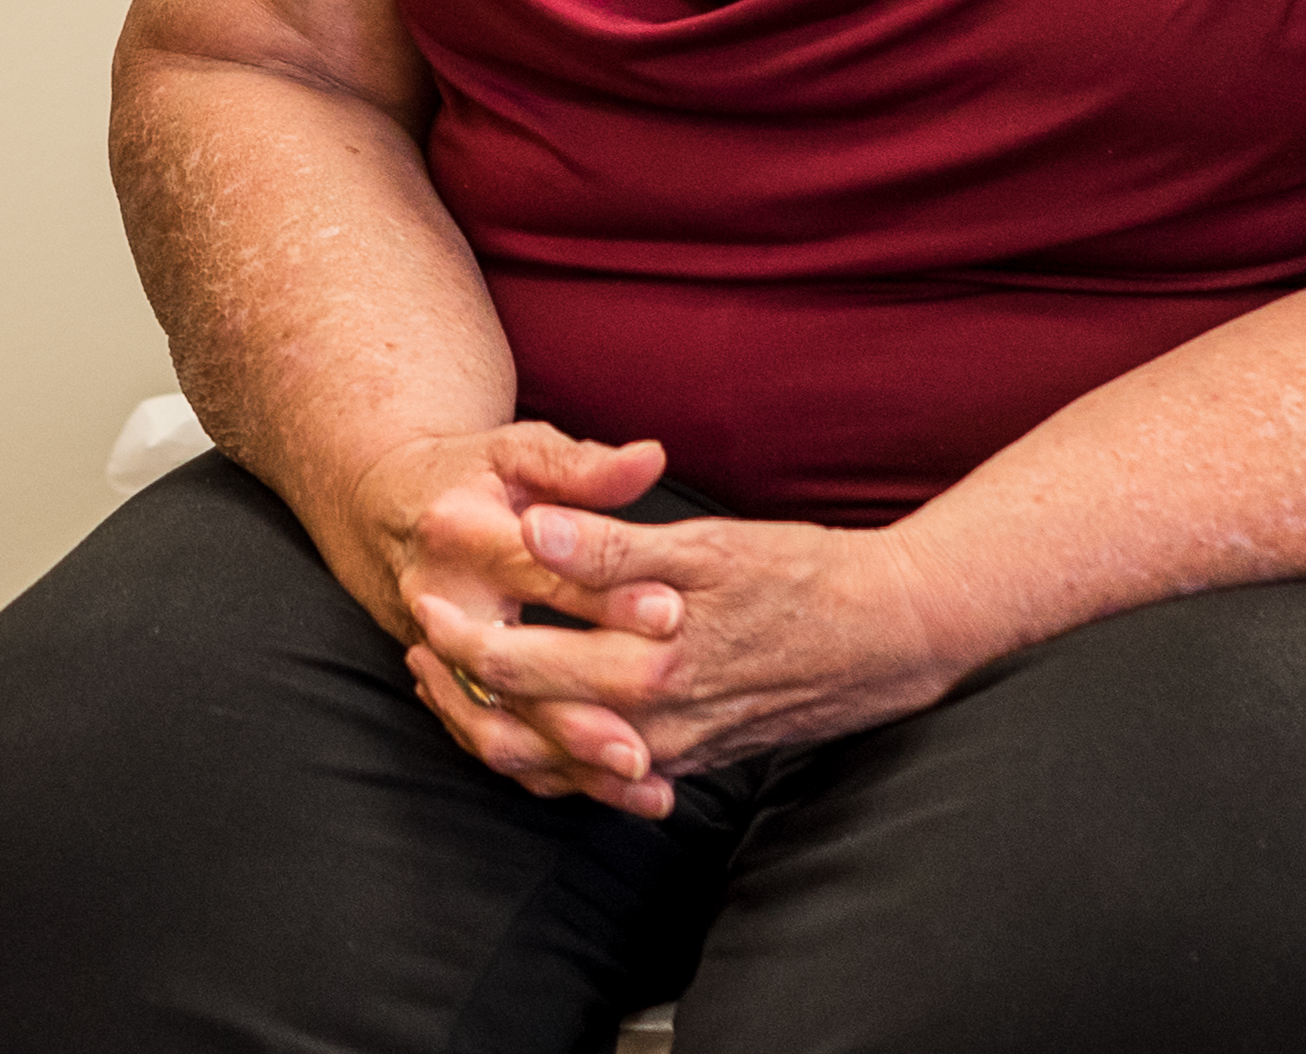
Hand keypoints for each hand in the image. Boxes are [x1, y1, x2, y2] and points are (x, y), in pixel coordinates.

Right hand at [339, 424, 678, 806]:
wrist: (385, 509)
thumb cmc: (469, 475)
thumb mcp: (520, 452)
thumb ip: (585, 466)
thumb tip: (652, 457)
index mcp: (459, 533)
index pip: (540, 572)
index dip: (606, 593)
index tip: (671, 611)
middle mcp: (438, 602)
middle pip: (513, 665)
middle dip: (585, 695)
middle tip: (660, 710)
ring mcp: (437, 657)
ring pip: (500, 723)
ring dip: (570, 755)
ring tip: (644, 771)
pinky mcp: (451, 689)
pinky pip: (499, 745)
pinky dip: (554, 773)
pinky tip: (618, 789)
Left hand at [409, 504, 971, 815]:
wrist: (891, 635)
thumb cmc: (800, 575)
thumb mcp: (707, 547)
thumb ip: (611, 545)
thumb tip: (531, 529)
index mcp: (648, 663)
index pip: (516, 661)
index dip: (457, 625)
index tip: (421, 587)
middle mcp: (651, 722)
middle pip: (519, 718)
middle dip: (457, 677)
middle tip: (414, 626)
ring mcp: (670, 750)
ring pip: (553, 761)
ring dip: (493, 722)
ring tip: (444, 676)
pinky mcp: (690, 759)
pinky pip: (598, 775)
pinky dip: (550, 754)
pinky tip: (522, 723)